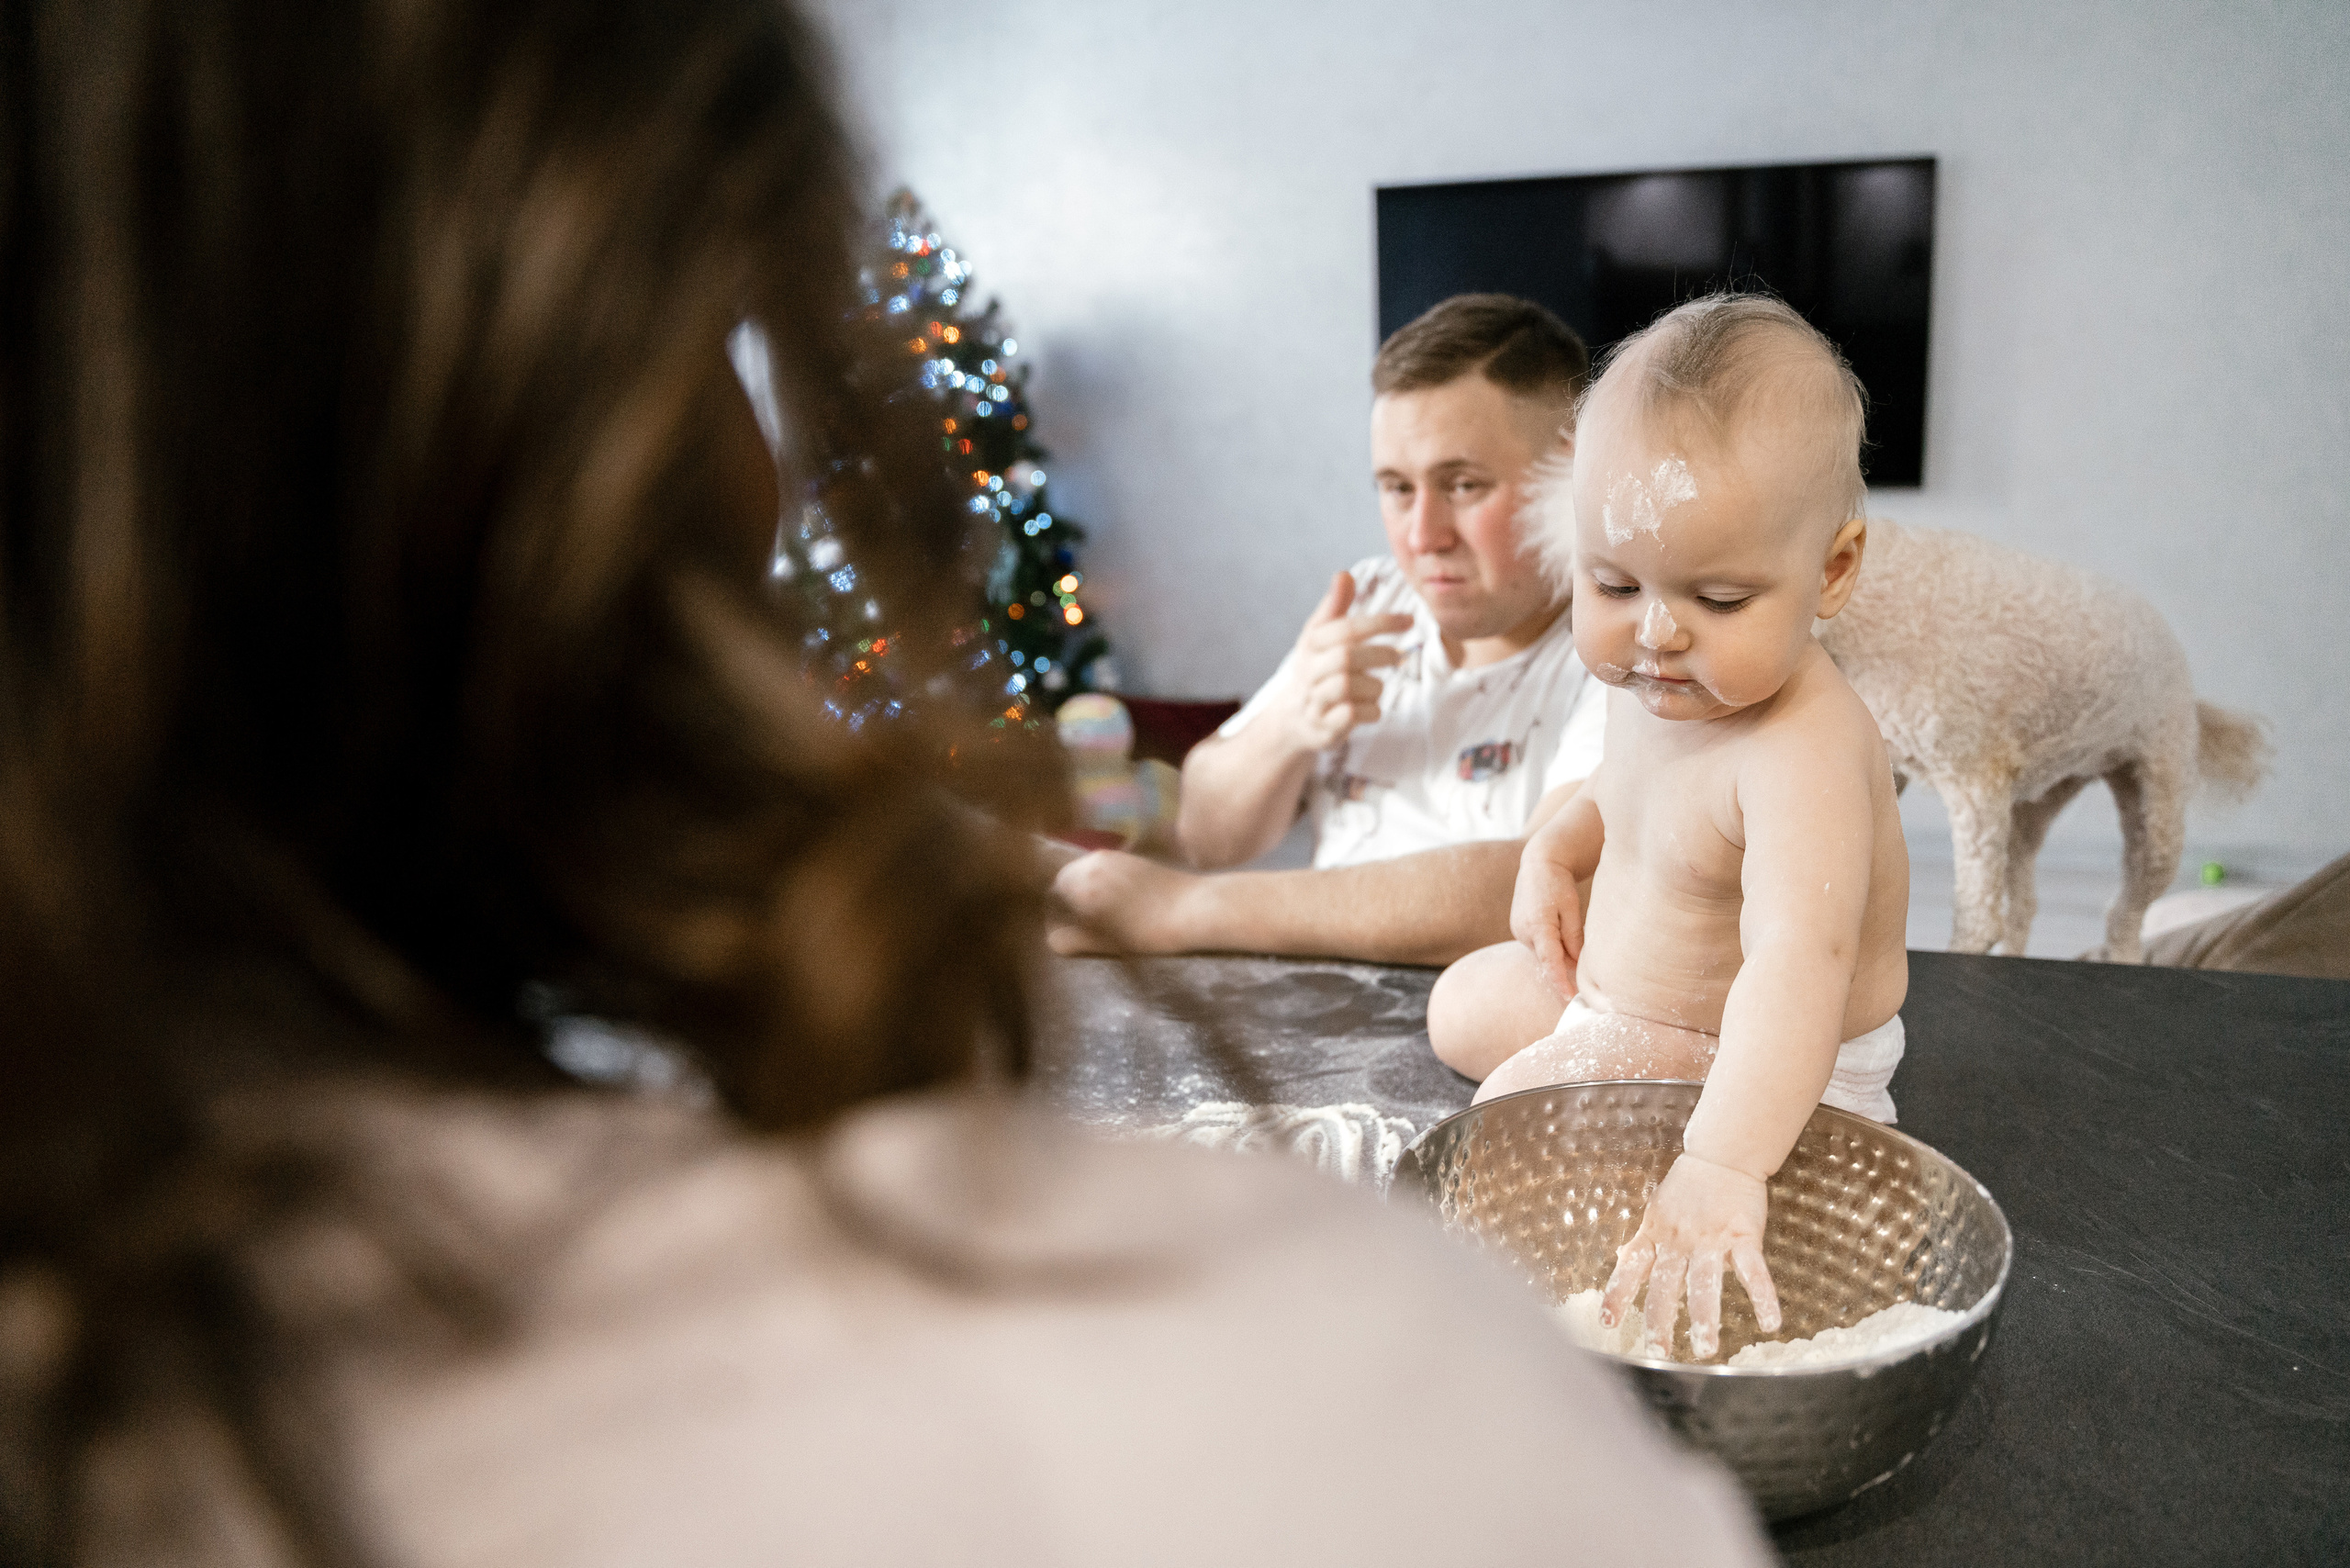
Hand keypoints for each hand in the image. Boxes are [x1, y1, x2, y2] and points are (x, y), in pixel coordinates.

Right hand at [1047, 850, 1202, 954]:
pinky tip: (1121, 901)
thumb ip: (1073, 939)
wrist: (1192, 908)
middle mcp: (1092, 863)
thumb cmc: (1147, 932)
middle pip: (1065, 878)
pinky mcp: (1130, 856)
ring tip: (1102, 913)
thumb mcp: (1105, 943)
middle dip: (1068, 897)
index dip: (1054, 913)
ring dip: (1085, 888)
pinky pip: (1103, 866)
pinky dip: (1102, 881)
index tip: (1066, 929)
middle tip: (1083, 922)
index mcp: (1080, 884)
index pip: (1049, 893)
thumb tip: (1052, 939)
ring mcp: (1112, 856)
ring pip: (1085, 870)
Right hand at [1281, 570, 1411, 752]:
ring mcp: (1314, 701)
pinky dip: (1370, 710)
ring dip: (1374, 686)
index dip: (1379, 622)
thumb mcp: (1320, 636)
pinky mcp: (1323, 727)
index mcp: (1311, 644)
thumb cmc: (1315, 670)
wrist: (1292, 719)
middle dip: (1378, 655)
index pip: (1345, 629)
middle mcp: (1308, 671)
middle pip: (1345, 658)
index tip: (1409, 620)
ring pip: (1347, 687)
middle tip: (1398, 656)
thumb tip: (1344, 574)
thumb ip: (1335, 607)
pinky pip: (1351, 716)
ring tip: (1377, 686)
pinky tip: (1372, 707)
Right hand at [1509, 818, 1583, 999]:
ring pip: (1543, 953)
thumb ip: (1574, 937)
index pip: (1550, 961)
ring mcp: (1518, 931)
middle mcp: (1523, 931)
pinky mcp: (1518, 929)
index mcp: (1538, 925)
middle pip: (1547, 959)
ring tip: (1574, 951)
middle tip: (1585, 984)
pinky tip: (1561, 940)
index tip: (1569, 998)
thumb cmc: (1558, 883)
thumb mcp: (1572, 909)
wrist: (1538, 863)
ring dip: (1557, 957)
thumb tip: (1578, 964)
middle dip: (1564, 971)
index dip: (1560, 981)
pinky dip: (1550, 948)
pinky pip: (1538, 946)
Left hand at [1600, 1153, 1780, 1359]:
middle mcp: (1679, 1242)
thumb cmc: (1686, 1188)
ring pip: (1705, 1283)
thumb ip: (1642, 1243)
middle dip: (1660, 1319)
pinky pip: (1754, 1272)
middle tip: (1657, 1351)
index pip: (1630, 1270)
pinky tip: (1770, 1324)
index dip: (1618, 1296)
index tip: (1607, 1324)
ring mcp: (1711, 1240)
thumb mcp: (1655, 1214)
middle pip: (1665, 1285)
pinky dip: (1763, 1298)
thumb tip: (1622, 1260)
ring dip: (1704, 1316)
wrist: (1722, 1155)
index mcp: (1655, 1237)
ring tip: (1705, 1349)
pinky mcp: (1743, 1236)